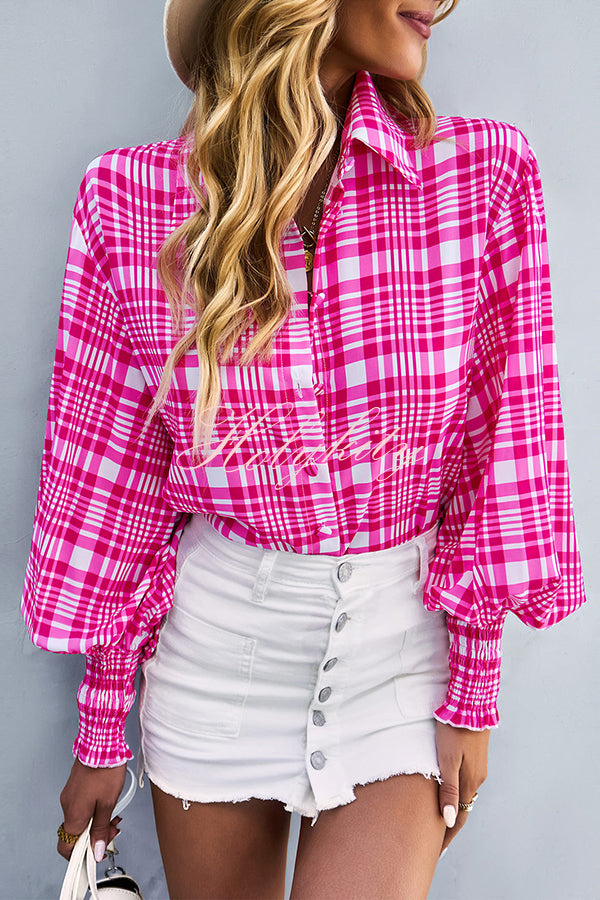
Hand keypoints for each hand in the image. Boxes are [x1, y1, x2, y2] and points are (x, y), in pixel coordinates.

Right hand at [57, 757, 126, 861]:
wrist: (101, 743)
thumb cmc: (104, 770)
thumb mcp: (108, 804)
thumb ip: (101, 829)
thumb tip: (96, 851)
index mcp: (73, 815)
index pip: (67, 847)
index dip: (81, 854)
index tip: (97, 852)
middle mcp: (67, 806)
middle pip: (76, 833)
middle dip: (96, 835)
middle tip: (113, 828)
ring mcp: (70, 796)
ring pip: (80, 818)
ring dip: (97, 821)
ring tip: (114, 813)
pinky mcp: (75, 787)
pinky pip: (81, 806)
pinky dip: (94, 809)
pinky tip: (107, 802)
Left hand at [435, 720, 489, 855]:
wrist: (470, 702)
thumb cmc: (454, 729)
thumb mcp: (447, 759)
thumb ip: (448, 789)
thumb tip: (451, 820)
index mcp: (470, 782)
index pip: (459, 817)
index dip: (448, 835)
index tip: (436, 851)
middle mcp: (478, 778)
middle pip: (463, 807)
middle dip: (450, 825)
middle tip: (435, 840)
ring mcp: (478, 766)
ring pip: (465, 793)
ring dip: (454, 807)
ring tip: (440, 819)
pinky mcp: (476, 755)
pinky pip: (466, 781)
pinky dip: (457, 792)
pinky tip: (449, 791)